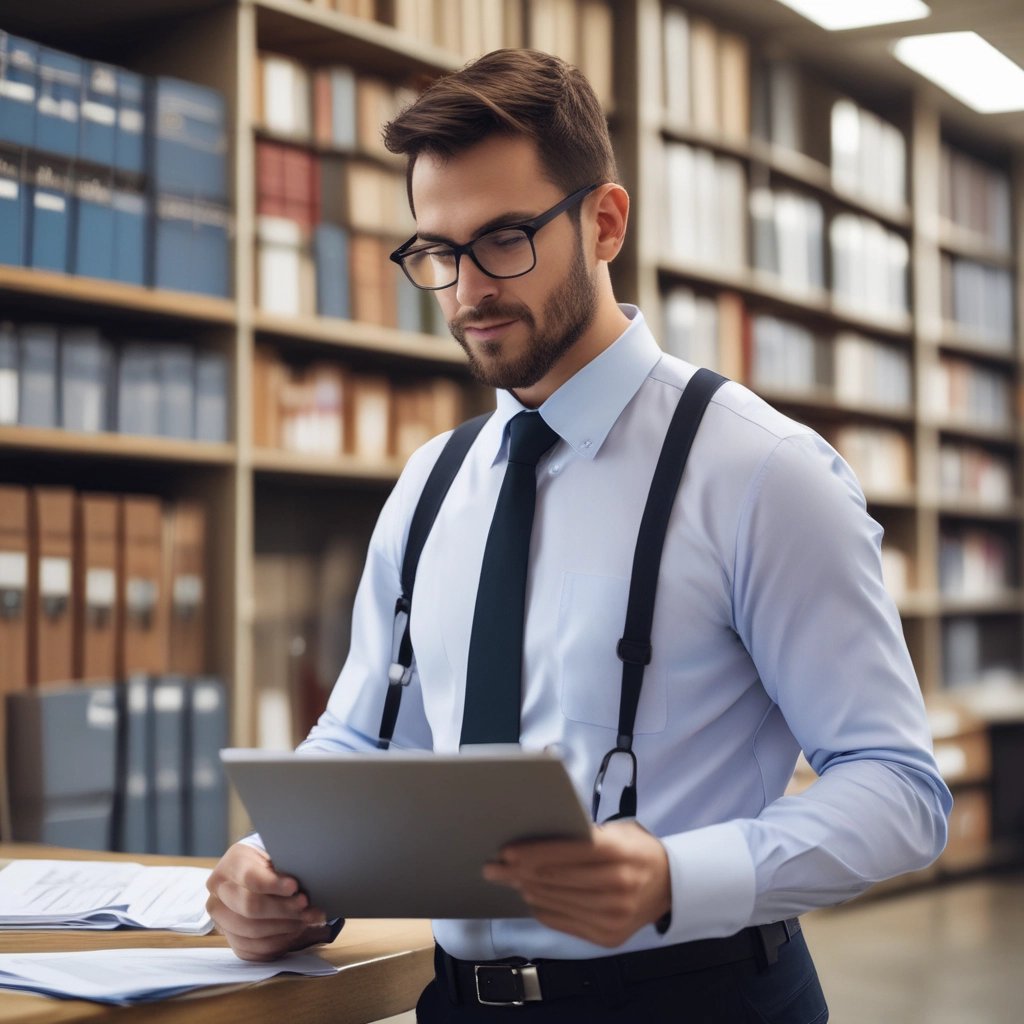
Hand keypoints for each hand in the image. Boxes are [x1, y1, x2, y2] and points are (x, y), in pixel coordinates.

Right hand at [206, 842, 332, 960]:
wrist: (263, 878)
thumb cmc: (275, 864)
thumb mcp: (279, 855)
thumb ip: (287, 866)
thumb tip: (303, 879)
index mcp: (231, 864)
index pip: (249, 877)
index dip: (273, 884)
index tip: (295, 887)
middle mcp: (219, 892)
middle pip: (249, 907)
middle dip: (282, 908)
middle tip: (306, 905)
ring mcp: (222, 918)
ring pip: (252, 931)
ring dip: (285, 927)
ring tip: (308, 918)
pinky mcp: (231, 938)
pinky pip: (254, 949)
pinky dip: (279, 942)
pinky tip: (296, 931)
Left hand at [482, 821, 670, 947]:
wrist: (670, 886)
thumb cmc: (635, 851)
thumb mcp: (617, 832)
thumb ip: (583, 835)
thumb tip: (536, 839)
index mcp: (619, 852)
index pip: (567, 852)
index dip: (533, 852)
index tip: (506, 852)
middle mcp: (618, 885)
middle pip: (556, 879)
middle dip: (519, 873)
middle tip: (494, 868)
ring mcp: (614, 915)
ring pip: (556, 902)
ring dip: (527, 891)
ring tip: (509, 882)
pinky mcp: (609, 937)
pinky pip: (564, 922)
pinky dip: (543, 909)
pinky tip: (531, 898)